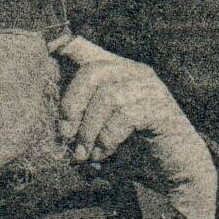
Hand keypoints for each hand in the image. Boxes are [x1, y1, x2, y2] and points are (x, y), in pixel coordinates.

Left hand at [50, 38, 218, 218]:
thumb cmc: (134, 148)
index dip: (58, 47)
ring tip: (84, 154)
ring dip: (89, 130)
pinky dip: (108, 139)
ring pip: (108, 96)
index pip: (82, 47)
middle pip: (92, 72)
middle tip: (65, 136)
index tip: (42, 58)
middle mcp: (136, 72)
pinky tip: (103, 154)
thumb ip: (80, 112)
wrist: (176, 171)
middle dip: (72, 105)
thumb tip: (46, 107)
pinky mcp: (163, 110)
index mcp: (117, 71)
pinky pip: (126, 116)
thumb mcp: (100, 127)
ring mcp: (152, 89)